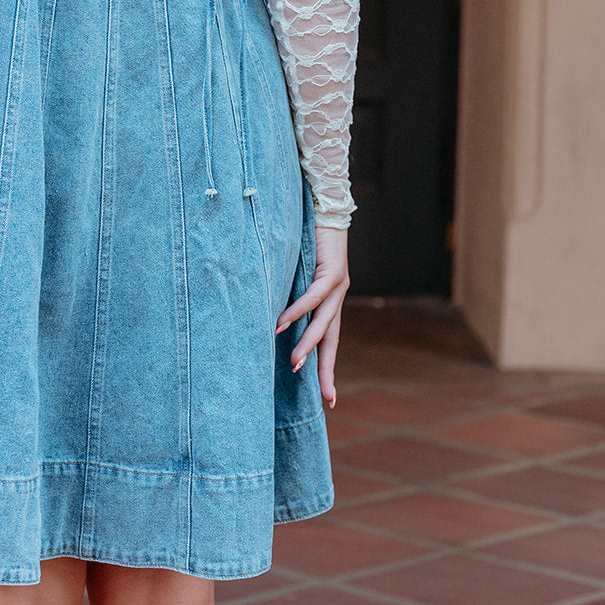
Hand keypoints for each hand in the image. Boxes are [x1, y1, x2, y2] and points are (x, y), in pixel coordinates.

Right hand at [275, 225, 348, 406]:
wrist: (325, 207)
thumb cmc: (308, 238)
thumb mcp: (298, 271)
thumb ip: (290, 291)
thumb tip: (266, 312)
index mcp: (331, 301)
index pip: (329, 340)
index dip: (327, 367)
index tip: (329, 398)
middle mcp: (337, 298)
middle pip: (332, 340)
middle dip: (326, 369)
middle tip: (325, 397)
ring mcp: (338, 286)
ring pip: (323, 323)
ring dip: (306, 343)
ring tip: (294, 363)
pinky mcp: (332, 272)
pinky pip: (313, 297)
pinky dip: (297, 310)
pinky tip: (282, 323)